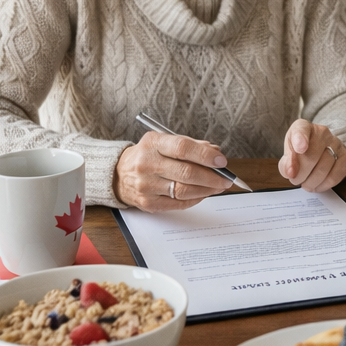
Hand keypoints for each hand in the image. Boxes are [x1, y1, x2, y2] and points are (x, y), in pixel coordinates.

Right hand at [113, 131, 232, 211]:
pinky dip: (195, 199)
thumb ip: (191, 146)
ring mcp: (146, 185)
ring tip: (218, 187)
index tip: (221, 161)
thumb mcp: (164, 142)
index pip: (182, 148)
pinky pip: (178, 203)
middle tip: (226, 179)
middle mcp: (147, 164)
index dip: (205, 155)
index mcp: (153, 143)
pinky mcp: (148, 203)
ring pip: (184, 191)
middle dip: (212, 177)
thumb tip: (215, 153)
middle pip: (186, 173)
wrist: (119, 174)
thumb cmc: (149, 155)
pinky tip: (203, 194)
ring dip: (207, 190)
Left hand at [280, 120, 345, 191]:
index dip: (300, 140)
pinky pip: (336, 175)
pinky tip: (317, 185)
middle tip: (296, 180)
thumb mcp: (288, 154)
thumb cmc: (300, 153)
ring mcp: (336, 143)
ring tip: (306, 184)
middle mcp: (322, 132)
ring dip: (311, 182)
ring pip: (324, 168)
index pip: (301, 130)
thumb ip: (286, 163)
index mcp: (303, 127)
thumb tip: (290, 172)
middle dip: (301, 174)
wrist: (320, 149)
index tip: (300, 149)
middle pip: (311, 156)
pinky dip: (324, 185)